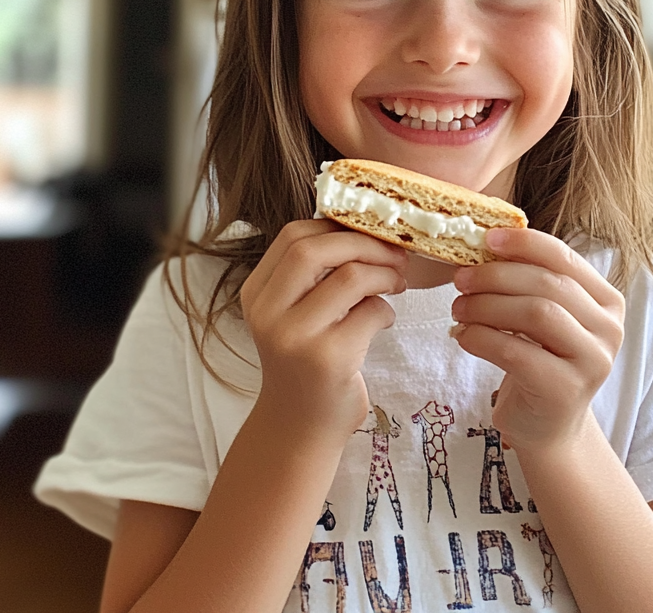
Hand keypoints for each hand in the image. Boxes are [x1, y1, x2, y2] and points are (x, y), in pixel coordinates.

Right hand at [240, 220, 406, 443]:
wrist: (300, 428)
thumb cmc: (305, 361)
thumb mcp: (292, 313)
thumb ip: (311, 274)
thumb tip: (360, 224)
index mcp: (256, 293)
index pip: (293, 236)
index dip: (336, 226)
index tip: (367, 232)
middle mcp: (268, 313)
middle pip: (315, 249)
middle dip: (364, 243)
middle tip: (394, 253)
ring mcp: (296, 337)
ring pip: (349, 277)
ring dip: (384, 274)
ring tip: (396, 283)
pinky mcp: (328, 359)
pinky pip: (371, 312)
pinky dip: (387, 310)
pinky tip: (384, 320)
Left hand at [450, 228, 623, 452]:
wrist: (548, 426)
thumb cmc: (540, 361)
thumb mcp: (543, 317)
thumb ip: (529, 282)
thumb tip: (486, 243)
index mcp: (607, 300)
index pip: (564, 257)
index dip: (524, 243)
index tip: (487, 239)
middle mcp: (609, 328)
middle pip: (548, 284)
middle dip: (497, 276)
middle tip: (460, 279)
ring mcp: (592, 361)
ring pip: (536, 313)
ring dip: (487, 305)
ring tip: (458, 309)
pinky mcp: (566, 390)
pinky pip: (517, 352)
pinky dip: (482, 338)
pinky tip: (463, 336)